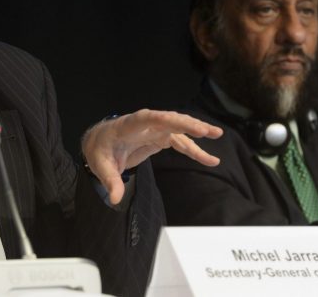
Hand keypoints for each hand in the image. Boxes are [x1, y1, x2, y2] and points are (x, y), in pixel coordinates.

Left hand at [81, 109, 221, 204]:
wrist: (101, 142)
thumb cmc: (100, 150)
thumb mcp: (100, 166)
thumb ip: (110, 181)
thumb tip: (115, 199)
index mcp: (129, 126)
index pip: (148, 118)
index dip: (166, 119)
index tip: (183, 123)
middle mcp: (145, 124)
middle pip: (169, 120)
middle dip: (187, 124)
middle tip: (207, 131)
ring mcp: (155, 129)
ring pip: (179, 128)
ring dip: (197, 131)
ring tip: (217, 134)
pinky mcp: (160, 138)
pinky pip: (181, 142)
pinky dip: (195, 150)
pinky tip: (210, 159)